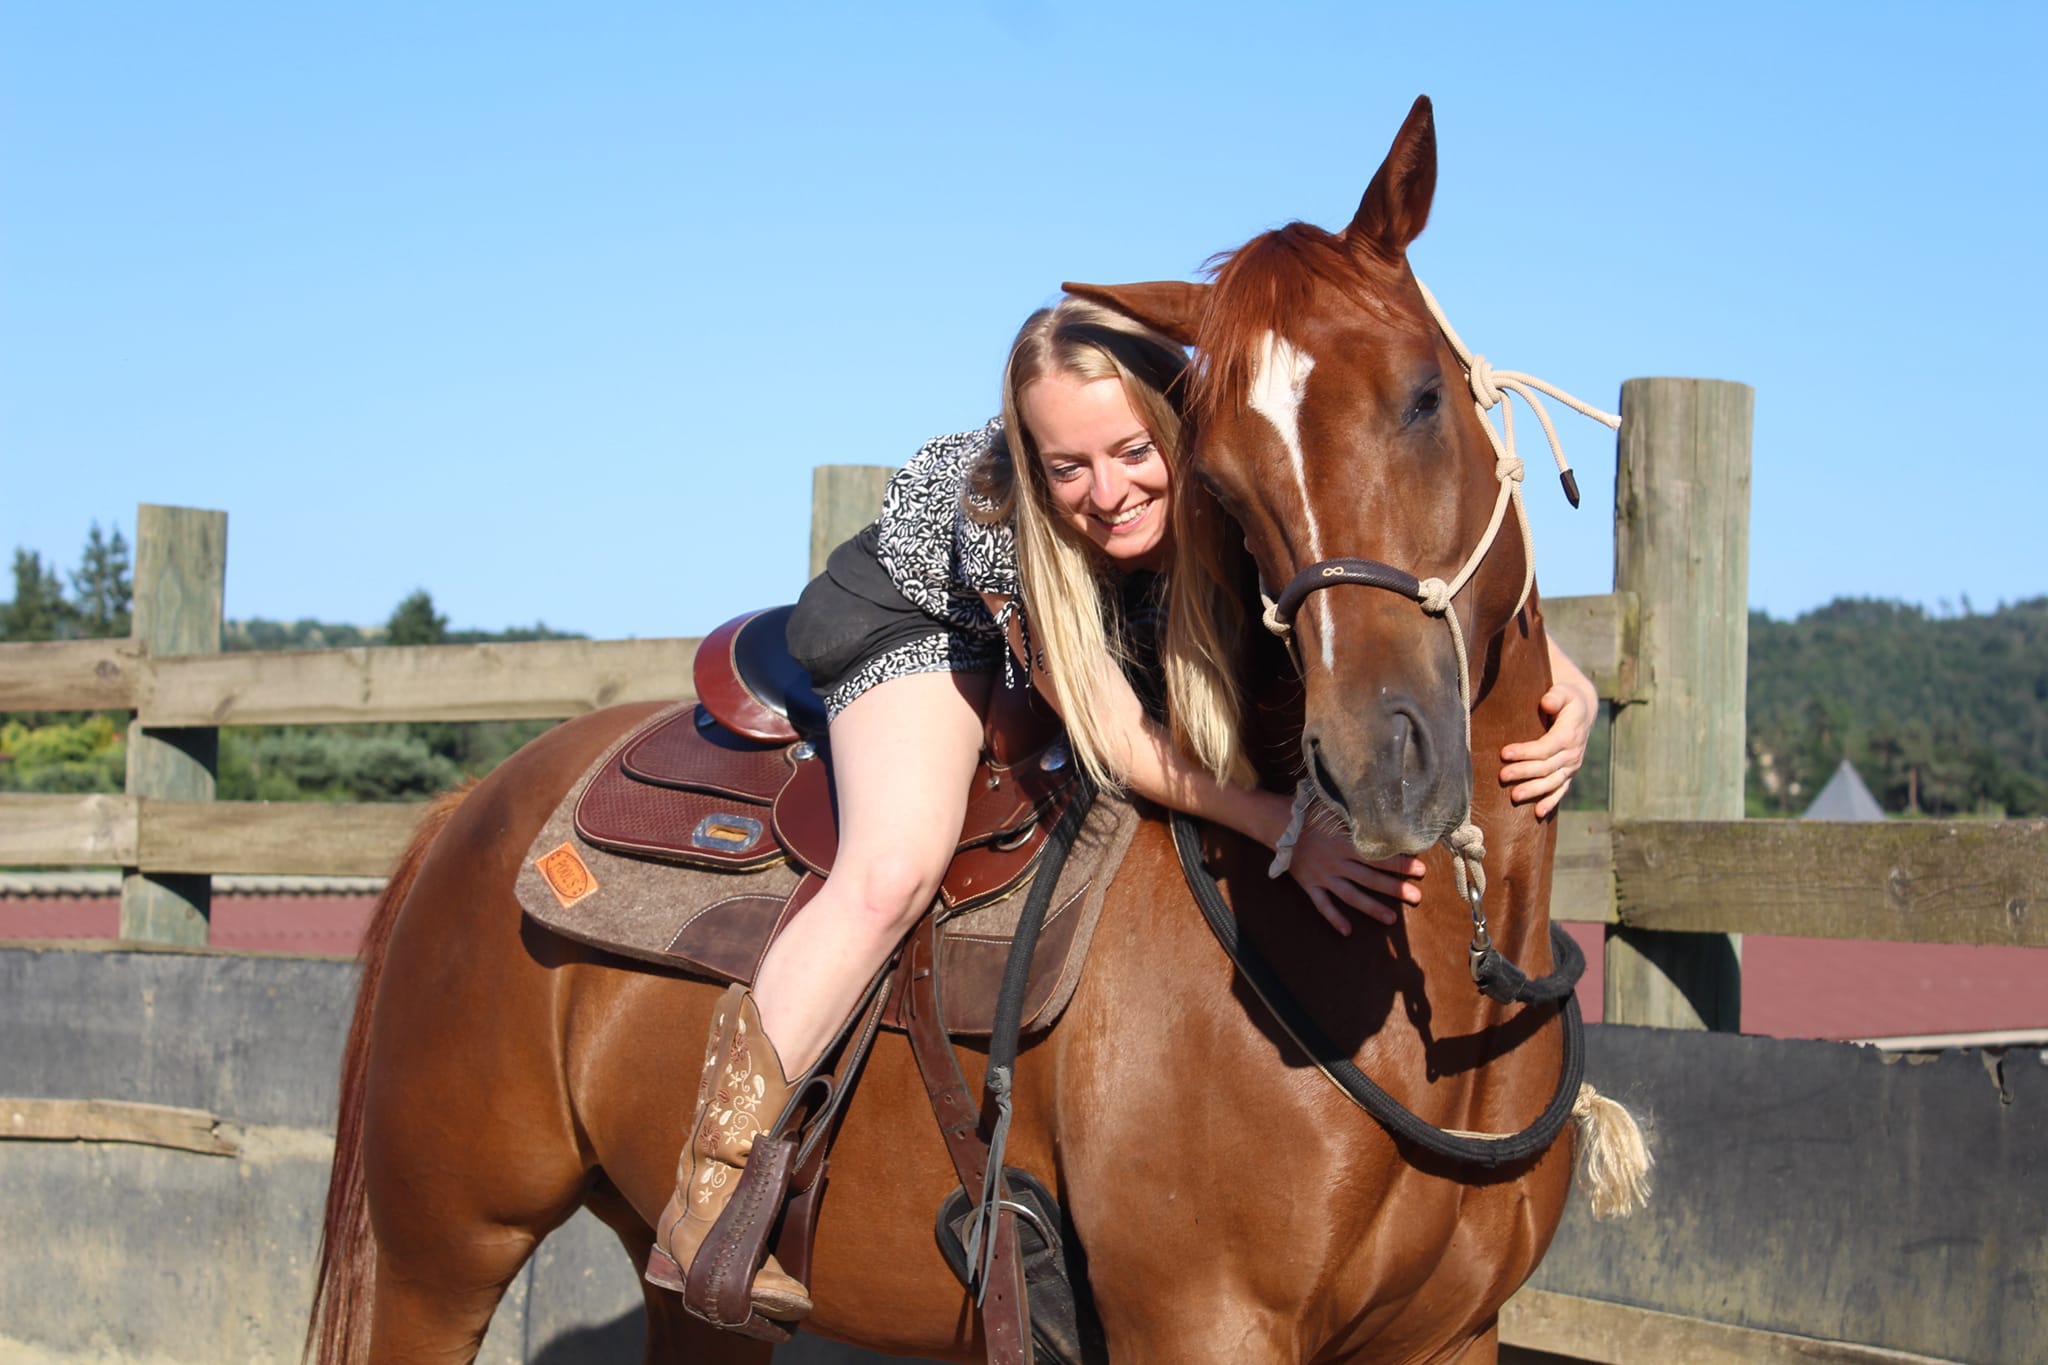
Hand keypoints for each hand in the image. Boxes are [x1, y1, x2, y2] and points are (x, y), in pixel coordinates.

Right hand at [1283, 821, 1425, 935]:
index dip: (1400, 864)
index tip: (1420, 869)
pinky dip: (1334, 918)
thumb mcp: (1334, 809)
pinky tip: (1348, 931)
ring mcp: (1323, 877)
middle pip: (1370, 879)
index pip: (1378, 856)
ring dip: (1371, 908)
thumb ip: (1358, 818)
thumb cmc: (1309, 813)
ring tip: (1392, 919)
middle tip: (1416, 897)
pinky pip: (1322, 905)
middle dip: (1394, 888)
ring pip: (1350, 895)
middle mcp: (1336, 862)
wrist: (1276, 823)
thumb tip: (1386, 817)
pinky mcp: (1309, 885)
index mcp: (1344, 843)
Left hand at [1499, 658, 1596, 817]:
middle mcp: (1572, 753)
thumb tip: (1547, 702)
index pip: (1545, 747)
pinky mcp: (1568, 773)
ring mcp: (1571, 766)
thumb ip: (1556, 696)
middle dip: (1524, 772)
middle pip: (1546, 767)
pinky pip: (1561, 790)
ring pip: (1552, 782)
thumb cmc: (1567, 698)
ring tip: (1514, 797)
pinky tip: (1538, 813)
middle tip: (1502, 776)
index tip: (1504, 753)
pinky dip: (1551, 802)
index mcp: (1569, 734)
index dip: (1525, 752)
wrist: (1583, 709)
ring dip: (1534, 791)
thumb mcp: (1564, 691)